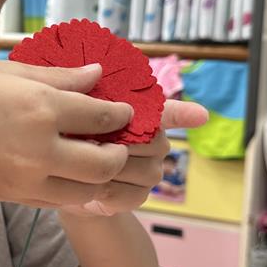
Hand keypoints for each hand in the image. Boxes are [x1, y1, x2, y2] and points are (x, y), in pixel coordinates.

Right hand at [0, 58, 134, 207]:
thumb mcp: (2, 71)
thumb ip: (55, 78)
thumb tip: (96, 75)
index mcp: (39, 106)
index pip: (103, 115)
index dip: (122, 112)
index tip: (126, 109)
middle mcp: (38, 147)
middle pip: (106, 161)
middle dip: (120, 151)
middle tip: (118, 140)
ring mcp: (22, 178)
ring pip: (86, 190)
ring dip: (99, 177)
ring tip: (96, 159)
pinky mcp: (8, 196)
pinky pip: (56, 201)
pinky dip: (72, 190)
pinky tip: (68, 174)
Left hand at [58, 100, 208, 216]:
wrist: (66, 179)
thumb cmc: (75, 137)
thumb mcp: (78, 113)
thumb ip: (89, 94)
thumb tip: (95, 69)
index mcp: (144, 117)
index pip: (169, 113)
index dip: (185, 113)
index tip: (200, 115)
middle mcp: (155, 143)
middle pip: (151, 143)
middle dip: (117, 144)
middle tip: (87, 142)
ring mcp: (150, 172)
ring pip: (143, 171)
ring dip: (110, 169)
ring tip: (84, 164)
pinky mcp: (138, 196)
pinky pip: (131, 195)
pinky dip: (107, 192)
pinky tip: (91, 185)